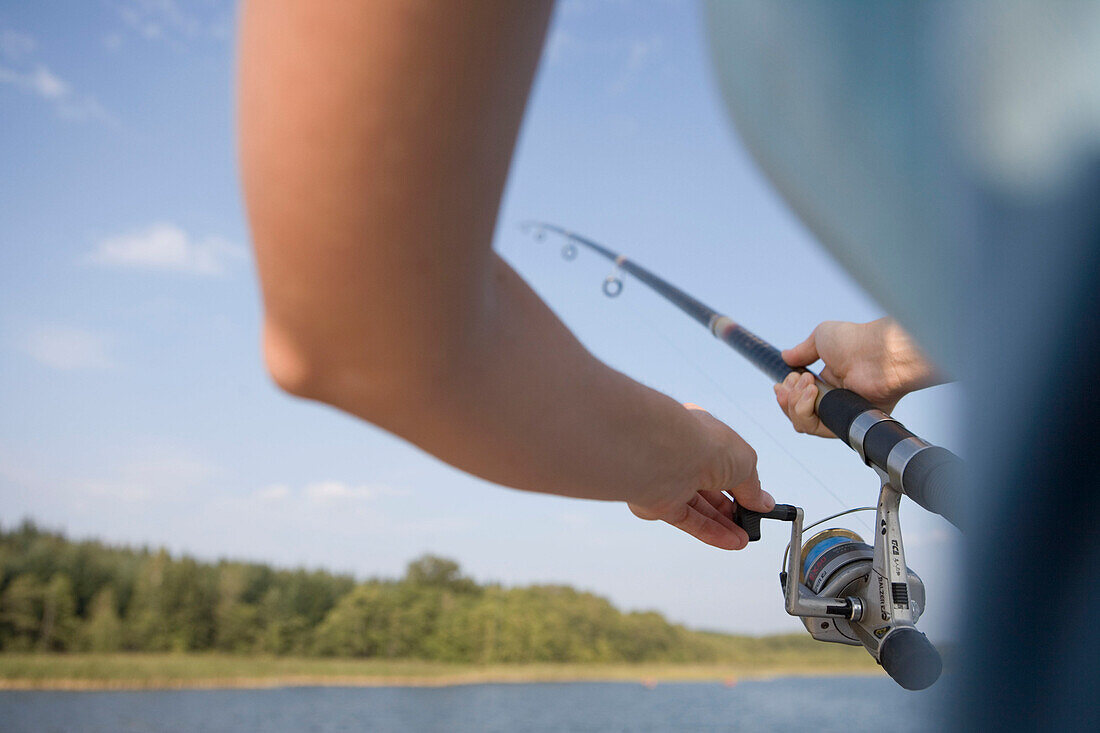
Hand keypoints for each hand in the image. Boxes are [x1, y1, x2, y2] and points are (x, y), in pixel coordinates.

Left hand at [627, 404, 773, 549]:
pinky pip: (688, 520)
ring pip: (699, 506)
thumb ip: (753, 487)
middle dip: (732, 506)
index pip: (722, 460)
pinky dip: (710, 531)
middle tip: (750, 520)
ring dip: (724, 523)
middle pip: (710, 487)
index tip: (755, 498)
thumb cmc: (703, 444)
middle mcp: (682, 455)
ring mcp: (669, 479)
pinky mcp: (659, 503)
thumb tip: (762, 503)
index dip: (740, 481)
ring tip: (745, 535)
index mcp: (701, 434)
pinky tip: (731, 540)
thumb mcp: (746, 463)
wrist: (666, 456)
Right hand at [774, 318, 941, 437]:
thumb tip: (784, 356)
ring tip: (807, 383)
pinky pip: (818, 428)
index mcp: (828, 382)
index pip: (798, 399)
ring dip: (795, 404)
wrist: (878, 351)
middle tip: (793, 381)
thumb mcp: (820, 339)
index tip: (781, 384)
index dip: (786, 395)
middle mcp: (834, 399)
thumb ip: (801, 351)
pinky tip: (812, 391)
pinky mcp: (846, 422)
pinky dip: (806, 411)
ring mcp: (840, 411)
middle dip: (787, 399)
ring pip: (804, 424)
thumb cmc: (856, 340)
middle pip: (797, 414)